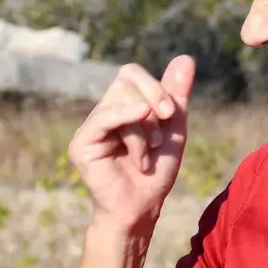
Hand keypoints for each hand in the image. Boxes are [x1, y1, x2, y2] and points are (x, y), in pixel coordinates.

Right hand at [68, 56, 194, 235]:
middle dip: (154, 100)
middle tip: (162, 135)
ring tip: (147, 156)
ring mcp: (91, 127)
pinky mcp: (81, 143)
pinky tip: (143, 137)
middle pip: (126, 80)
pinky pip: (104, 118)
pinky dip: (127, 119)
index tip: (172, 114)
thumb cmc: (155, 174)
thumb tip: (185, 57)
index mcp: (121, 107)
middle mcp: (103, 112)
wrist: (141, 210)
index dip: (155, 86)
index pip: (131, 74)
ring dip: (144, 127)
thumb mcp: (173, 129)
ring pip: (120, 98)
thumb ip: (176, 95)